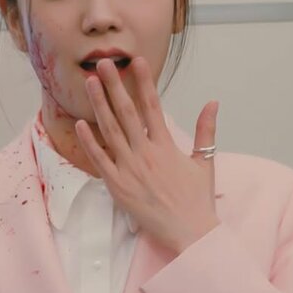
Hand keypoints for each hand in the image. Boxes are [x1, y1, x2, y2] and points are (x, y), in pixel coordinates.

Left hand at [75, 57, 219, 254]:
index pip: (152, 106)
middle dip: (114, 85)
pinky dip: (89, 141)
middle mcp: (146, 153)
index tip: (136, 61)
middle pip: (126, 112)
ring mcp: (129, 168)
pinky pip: (99, 159)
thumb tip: (212, 102)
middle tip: (103, 63)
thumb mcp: (205, 162)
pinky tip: (80, 122)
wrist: (189, 231)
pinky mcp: (117, 185)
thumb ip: (206, 130)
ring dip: (99, 105)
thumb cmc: (196, 199)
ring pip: (110, 131)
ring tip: (89, 82)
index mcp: (166, 146)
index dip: (143, 82)